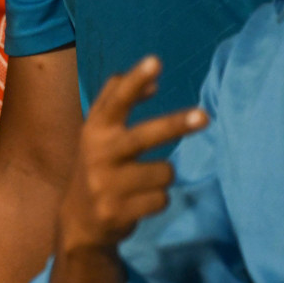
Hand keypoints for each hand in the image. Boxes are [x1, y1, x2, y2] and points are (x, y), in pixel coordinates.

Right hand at [57, 56, 206, 253]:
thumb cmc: (97, 167)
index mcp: (94, 130)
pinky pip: (162, 199)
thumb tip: (154, 83)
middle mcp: (97, 154)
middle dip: (175, 125)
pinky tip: (137, 203)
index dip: (136, 81)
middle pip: (145, 135)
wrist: (78, 221)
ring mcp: (105, 184)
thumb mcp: (97, 134)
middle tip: (205, 116)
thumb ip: (116, 105)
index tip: (155, 61)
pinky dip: (157, 200)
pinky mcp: (117, 210)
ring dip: (162, 178)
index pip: (116, 100)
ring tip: (141, 184)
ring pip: (164, 172)